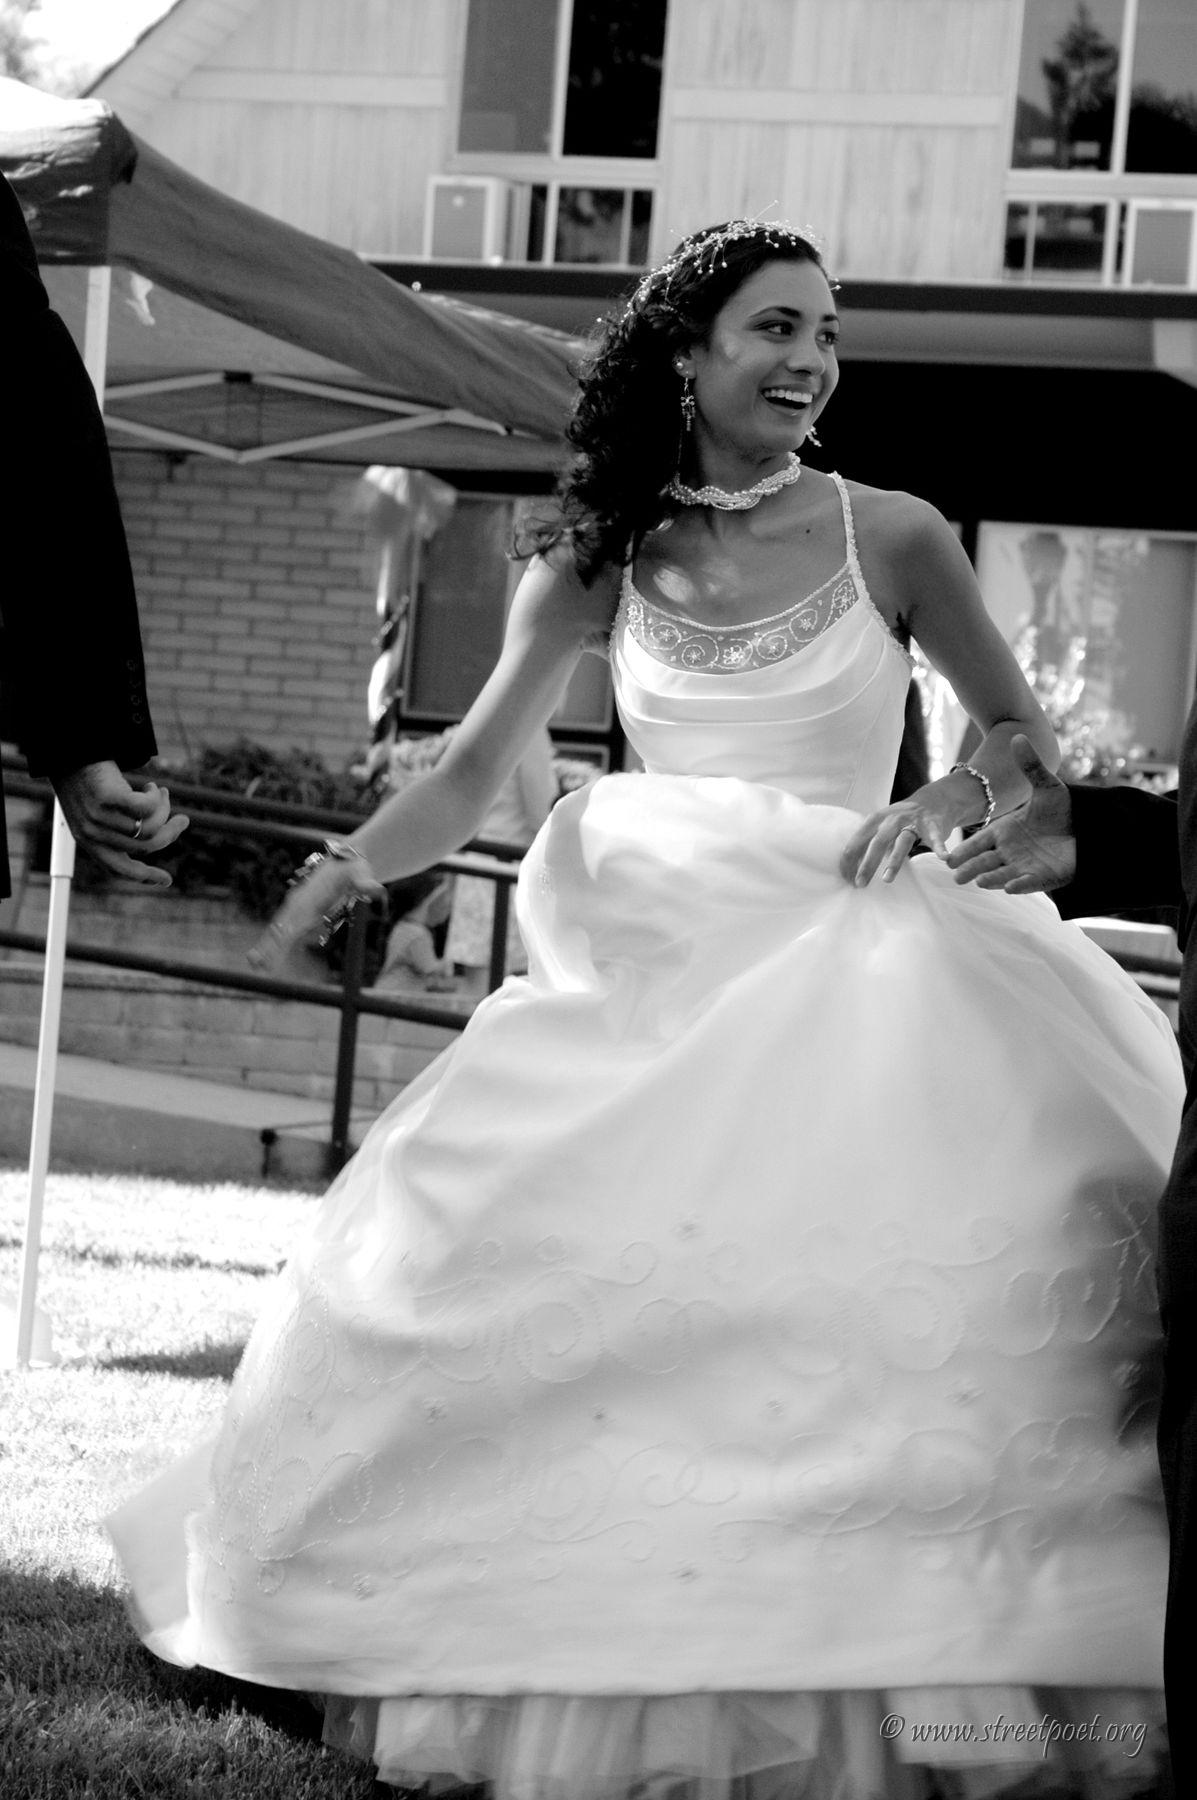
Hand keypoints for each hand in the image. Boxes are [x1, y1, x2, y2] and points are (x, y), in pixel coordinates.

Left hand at [53, 761, 187, 886]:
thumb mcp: (99, 809)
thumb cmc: (87, 778)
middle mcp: (92, 833)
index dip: (145, 876)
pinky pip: (146, 808)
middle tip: (183, 820)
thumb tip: (156, 836)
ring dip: (164, 809)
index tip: (167, 880)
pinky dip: (156, 797)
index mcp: (88, 841)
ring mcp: (98, 816)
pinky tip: (152, 787)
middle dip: (171, 833)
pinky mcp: (106, 797)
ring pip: (149, 827)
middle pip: (145, 845)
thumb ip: (118, 827)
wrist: (70, 752)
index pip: (119, 868)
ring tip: (161, 792)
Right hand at [248, 849, 385, 971]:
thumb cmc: (355, 868)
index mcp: (311, 897)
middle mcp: (300, 904)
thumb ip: (366, 884)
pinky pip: (288, 932)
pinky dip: (278, 944)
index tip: (277, 944)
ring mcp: (299, 909)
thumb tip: (377, 889)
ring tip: (254, 964)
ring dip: (269, 947)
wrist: (347, 858)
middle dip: (269, 945)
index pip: (296, 918)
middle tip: (255, 963)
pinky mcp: (302, 914)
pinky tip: (265, 959)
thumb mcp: (362, 875)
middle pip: (282, 927)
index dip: (286, 933)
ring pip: (281, 931)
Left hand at [840, 769, 984, 887]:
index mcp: (874, 821)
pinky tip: (943, 858)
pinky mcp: (932, 825)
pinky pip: (935, 837)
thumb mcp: (880, 827)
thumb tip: (849, 869)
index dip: (849, 862)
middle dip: (866, 864)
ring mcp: (912, 821)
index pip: (856, 842)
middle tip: (859, 884)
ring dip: (894, 861)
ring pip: (901, 842)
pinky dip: (939, 847)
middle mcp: (890, 820)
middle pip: (876, 843)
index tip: (847, 880)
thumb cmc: (902, 820)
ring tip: (887, 879)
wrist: (932, 801)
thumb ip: (868, 844)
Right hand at [945, 735, 1074, 893]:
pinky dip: (1020, 886)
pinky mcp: (1043, 878)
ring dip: (991, 879)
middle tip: (956, 876)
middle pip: (985, 862)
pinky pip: (1029, 884)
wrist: (1087, 828)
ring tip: (980, 881)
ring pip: (1003, 875)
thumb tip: (1018, 736)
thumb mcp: (1047, 786)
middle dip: (971, 869)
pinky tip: (1011, 888)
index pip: (980, 842)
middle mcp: (1010, 851)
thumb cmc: (1062, 809)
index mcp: (1004, 831)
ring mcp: (1025, 866)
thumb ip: (1030, 766)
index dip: (966, 850)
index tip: (949, 858)